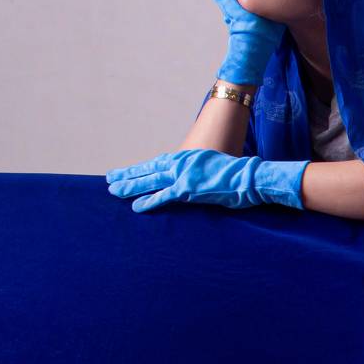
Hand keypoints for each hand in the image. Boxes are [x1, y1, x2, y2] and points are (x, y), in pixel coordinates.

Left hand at [105, 149, 309, 212]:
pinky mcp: (188, 189)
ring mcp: (184, 174)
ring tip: (114, 190)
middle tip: (112, 178)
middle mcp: (183, 162)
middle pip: (150, 168)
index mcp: (190, 156)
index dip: (145, 168)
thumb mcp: (218, 170)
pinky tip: (136, 206)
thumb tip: (200, 183)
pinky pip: (163, 196)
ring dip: (131, 185)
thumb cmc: (241, 177)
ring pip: (151, 179)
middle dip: (130, 174)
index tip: (132, 171)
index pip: (162, 162)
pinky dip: (148, 201)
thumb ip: (203, 173)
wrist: (251, 177)